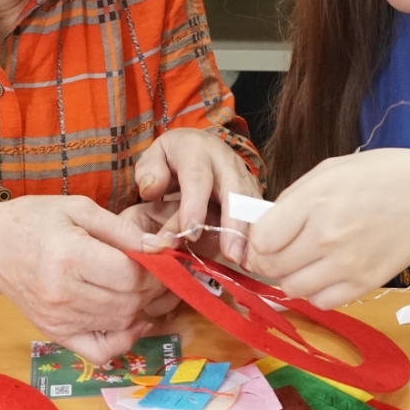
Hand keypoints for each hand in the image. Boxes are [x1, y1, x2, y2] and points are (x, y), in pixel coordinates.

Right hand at [0, 195, 168, 361]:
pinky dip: (123, 340)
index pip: (129, 275)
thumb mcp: (79, 208)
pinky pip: (101, 352)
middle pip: (129, 302)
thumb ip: (122, 230)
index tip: (157, 255)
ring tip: (141, 286)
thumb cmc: (35, 221)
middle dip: (152, 287)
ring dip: (141, 307)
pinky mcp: (56, 333)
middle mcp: (62, 294)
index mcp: (69, 257)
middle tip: (154, 270)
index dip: (154, 267)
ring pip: (121, 323)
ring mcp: (58, 319)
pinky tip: (130, 320)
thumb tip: (160, 249)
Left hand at [133, 128, 262, 263]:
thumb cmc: (173, 159)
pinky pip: (260, 216)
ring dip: (250, 235)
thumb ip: (149, 172)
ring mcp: (245, 178)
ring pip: (252, 205)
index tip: (190, 234)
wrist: (200, 147)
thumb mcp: (154, 158)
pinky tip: (253, 259)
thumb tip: (151, 189)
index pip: (197, 178)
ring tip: (246, 262)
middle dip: (234, 224)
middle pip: (235, 191)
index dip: (195, 206)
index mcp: (197, 151)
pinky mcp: (254, 194)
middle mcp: (226, 162)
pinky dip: (258, 238)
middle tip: (230, 254)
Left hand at [244, 149, 409, 307]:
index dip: (255, 242)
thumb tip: (263, 225)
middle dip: (267, 262)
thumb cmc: (381, 177)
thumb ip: (293, 199)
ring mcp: (347, 264)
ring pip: (292, 289)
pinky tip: (326, 273)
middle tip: (278, 252)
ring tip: (304, 261)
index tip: (261, 239)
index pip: (261, 240)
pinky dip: (317, 292)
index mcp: (316, 200)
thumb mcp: (329, 171)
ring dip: (290, 278)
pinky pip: (322, 302)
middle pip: (272, 268)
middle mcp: (328, 236)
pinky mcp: (364, 284)